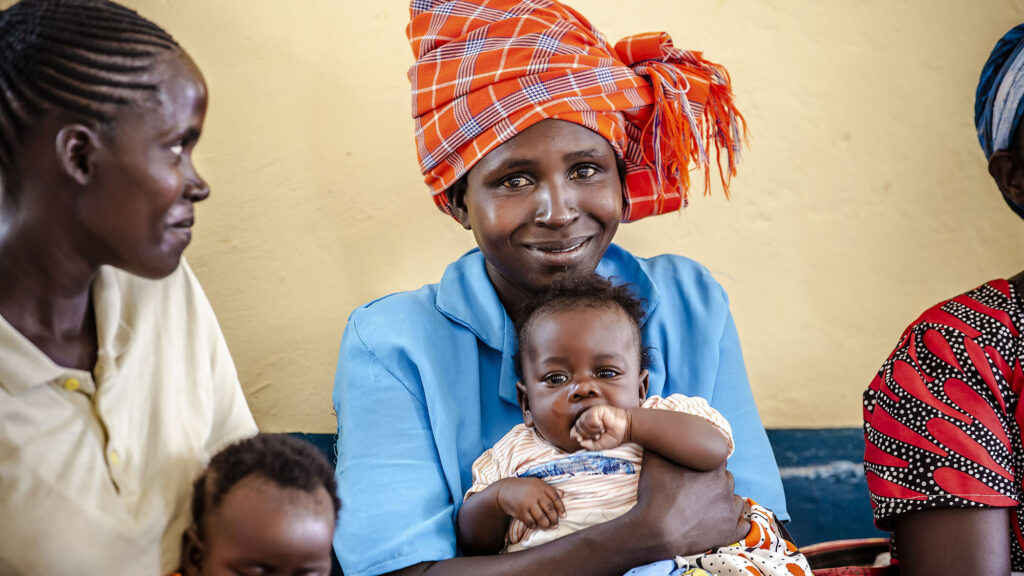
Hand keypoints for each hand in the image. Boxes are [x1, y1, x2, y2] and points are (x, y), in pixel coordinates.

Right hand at [495, 477, 565, 529]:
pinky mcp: (520, 510)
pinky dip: (533, 525)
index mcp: (541, 486)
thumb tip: (563, 494)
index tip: (563, 515)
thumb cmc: (523, 487)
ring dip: (545, 524)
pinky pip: (530, 522)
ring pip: (541, 517)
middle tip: (555, 524)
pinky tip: (534, 525)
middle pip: (549, 509)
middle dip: (554, 519)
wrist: (504, 490)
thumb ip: (549, 489)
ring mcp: (527, 502)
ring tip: (547, 526)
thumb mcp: (536, 484)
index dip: (561, 508)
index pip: (555, 497)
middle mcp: (535, 493)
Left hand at [571, 405, 628, 450]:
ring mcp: (590, 414)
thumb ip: (588, 446)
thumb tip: (580, 441)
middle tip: (598, 435)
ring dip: (592, 430)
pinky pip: (589, 419)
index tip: (584, 440)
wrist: (625, 430)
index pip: (573, 432)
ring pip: (582, 423)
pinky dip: (596, 425)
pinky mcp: (596, 410)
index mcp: (585, 428)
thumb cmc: (613, 437)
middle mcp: (586, 420)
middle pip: (576, 428)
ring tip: (602, 430)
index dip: (576, 436)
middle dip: (587, 435)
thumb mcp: (598, 446)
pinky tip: (602, 425)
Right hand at [629, 451, 748, 555]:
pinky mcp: (730, 532)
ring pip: (735, 499)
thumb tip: (661, 428)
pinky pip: (743, 525)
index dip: (705, 461)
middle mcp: (726, 485)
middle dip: (714, 481)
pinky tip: (724, 522)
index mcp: (712, 466)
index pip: (716, 457)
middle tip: (696, 488)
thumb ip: (662, 442)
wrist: (654, 530)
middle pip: (726, 478)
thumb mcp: (653, 459)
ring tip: (707, 506)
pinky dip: (736, 523)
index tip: (695, 469)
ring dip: (725, 501)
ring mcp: (730, 510)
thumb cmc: (655, 494)